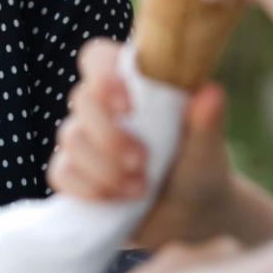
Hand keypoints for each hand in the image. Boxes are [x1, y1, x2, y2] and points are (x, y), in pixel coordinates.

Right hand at [48, 39, 234, 248]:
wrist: (191, 214)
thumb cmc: (200, 168)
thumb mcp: (207, 149)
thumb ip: (207, 122)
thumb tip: (211, 92)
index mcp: (134, 83)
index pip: (98, 57)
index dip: (103, 76)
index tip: (129, 107)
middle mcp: (105, 106)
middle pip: (81, 98)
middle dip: (109, 135)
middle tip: (142, 161)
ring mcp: (87, 139)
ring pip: (70, 138)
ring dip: (104, 167)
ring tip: (141, 188)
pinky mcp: (76, 173)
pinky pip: (61, 172)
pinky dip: (88, 188)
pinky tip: (117, 200)